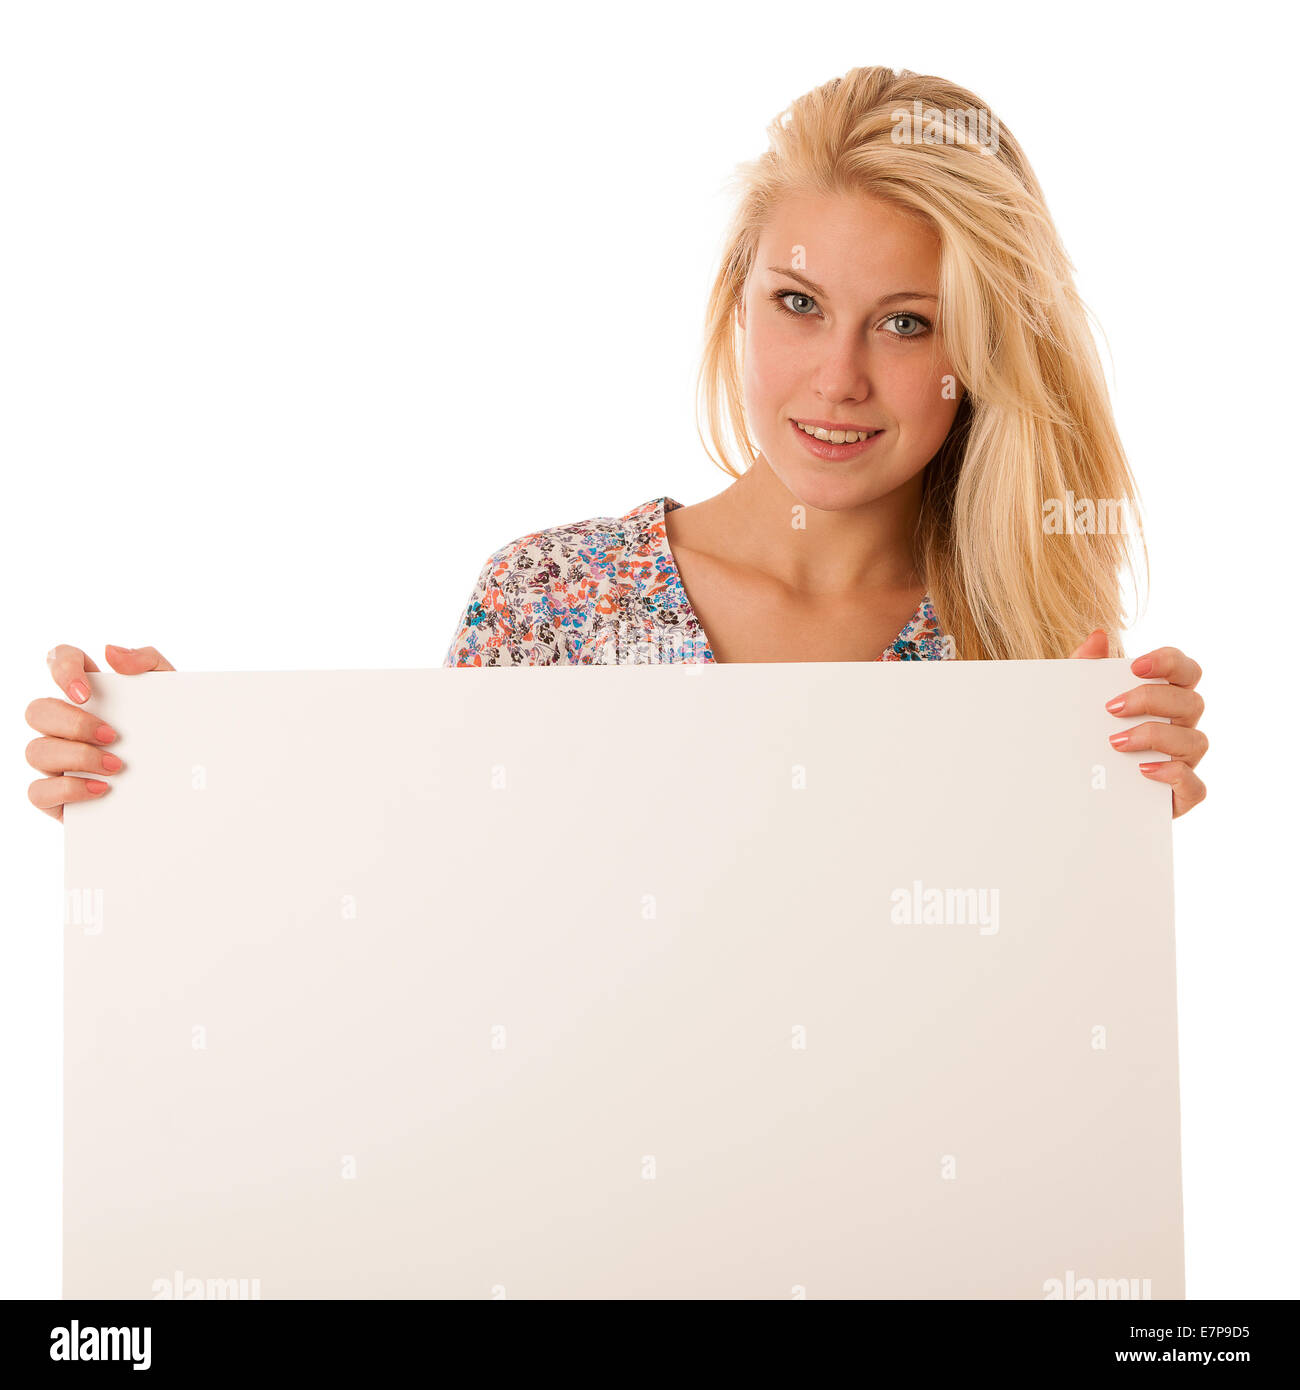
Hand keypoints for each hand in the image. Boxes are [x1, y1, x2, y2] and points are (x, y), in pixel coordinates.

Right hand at [25, 644, 174, 821]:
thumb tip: (110, 651)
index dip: (62, 669)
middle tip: (112, 736)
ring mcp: (55, 759)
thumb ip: (148, 662)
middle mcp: (63, 723)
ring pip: (35, 751)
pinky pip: (38, 792)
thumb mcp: (172, 693)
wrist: (187, 785)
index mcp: (88, 691)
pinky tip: (101, 788)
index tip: (86, 693)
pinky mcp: (55, 795)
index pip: (58, 661)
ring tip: (116, 766)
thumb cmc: (172, 732)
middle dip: (73, 724)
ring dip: (77, 758)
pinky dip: (68, 790)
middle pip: (37, 710)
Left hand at [1070, 628, 1207, 817]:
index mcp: (1167, 699)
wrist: (1084, 790)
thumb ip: (1088, 669)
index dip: (1169, 662)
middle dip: (1152, 700)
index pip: (1186, 670)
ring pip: (1196, 741)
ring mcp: (1186, 761)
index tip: (1135, 666)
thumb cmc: (1092, 738)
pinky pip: (1196, 785)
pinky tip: (1143, 770)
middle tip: (1112, 707)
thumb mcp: (1083, 703)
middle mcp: (1183, 727)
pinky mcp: (1182, 794)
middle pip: (1191, 702)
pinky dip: (1173, 774)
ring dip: (1156, 737)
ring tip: (1116, 742)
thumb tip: (1098, 637)